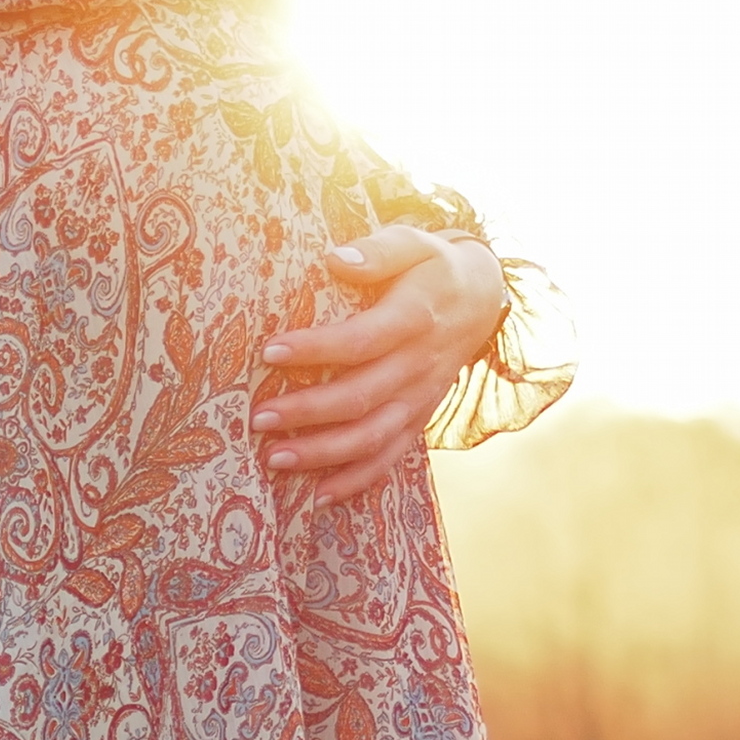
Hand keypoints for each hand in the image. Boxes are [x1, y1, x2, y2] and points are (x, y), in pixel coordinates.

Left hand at [255, 225, 508, 509]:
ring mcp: (420, 398)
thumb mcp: (414, 242)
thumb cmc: (432, 267)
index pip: (360, 340)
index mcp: (414, 318)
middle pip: (360, 397)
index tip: (269, 352)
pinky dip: (356, 481)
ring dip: (323, 453)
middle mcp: (419, 365)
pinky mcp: (418, 419)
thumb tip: (337, 259)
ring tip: (274, 459)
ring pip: (372, 436)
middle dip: (307, 412)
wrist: (481, 298)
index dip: (315, 349)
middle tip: (258, 418)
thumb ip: (378, 251)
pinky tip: (318, 497)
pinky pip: (390, 457)